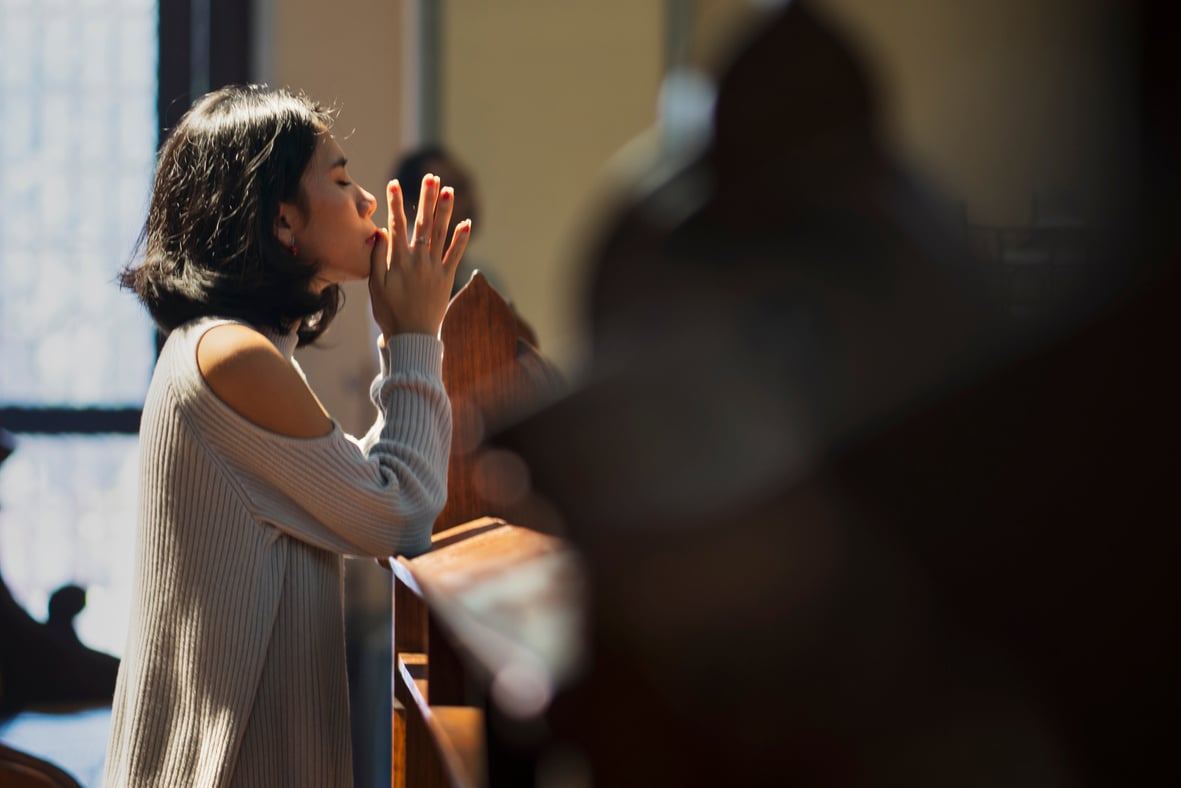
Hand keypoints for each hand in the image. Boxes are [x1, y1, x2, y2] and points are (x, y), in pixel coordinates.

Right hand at [369, 173, 471, 337]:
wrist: (412, 337)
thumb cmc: (390, 313)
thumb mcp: (376, 286)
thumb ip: (377, 258)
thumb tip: (379, 232)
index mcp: (398, 260)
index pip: (396, 225)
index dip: (395, 203)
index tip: (394, 184)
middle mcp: (418, 260)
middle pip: (423, 223)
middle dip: (426, 198)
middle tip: (430, 177)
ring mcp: (434, 268)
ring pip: (440, 234)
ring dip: (445, 210)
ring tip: (448, 190)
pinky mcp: (446, 278)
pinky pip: (456, 255)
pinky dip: (462, 238)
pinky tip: (467, 222)